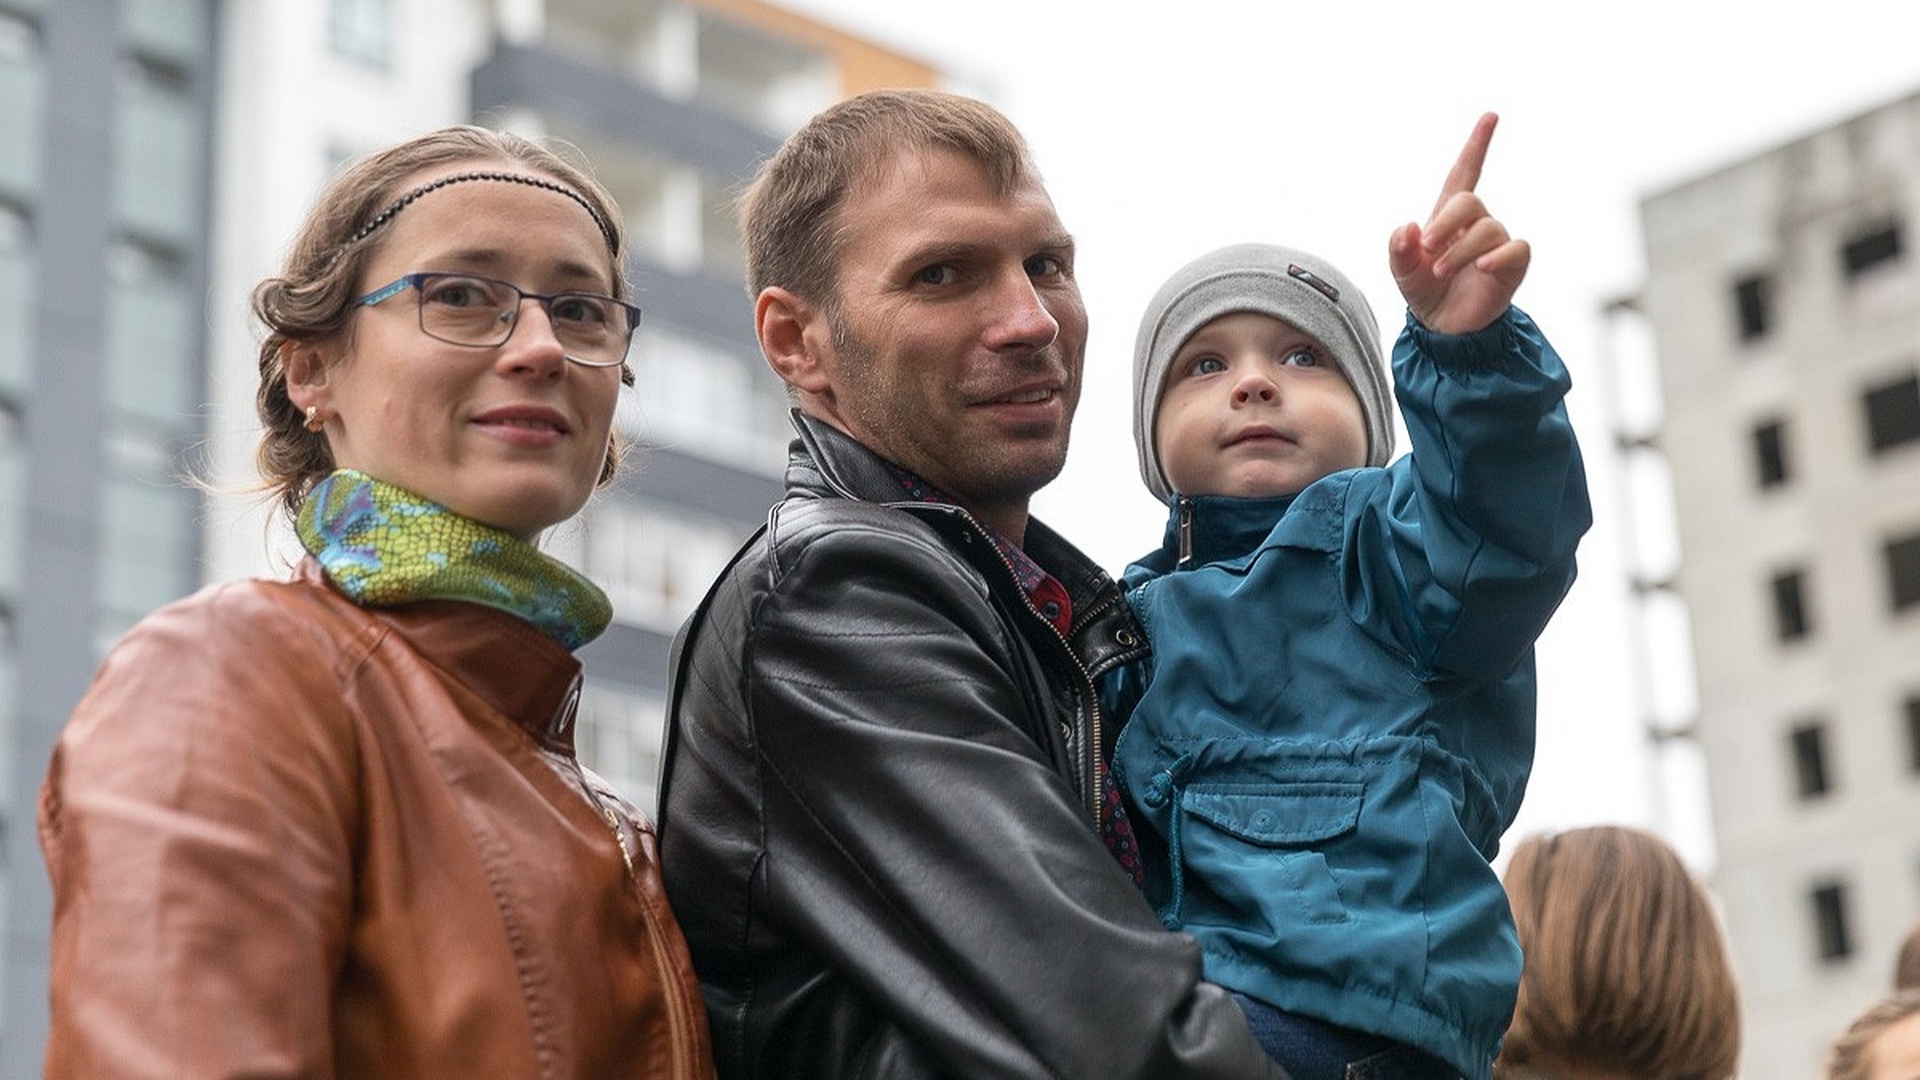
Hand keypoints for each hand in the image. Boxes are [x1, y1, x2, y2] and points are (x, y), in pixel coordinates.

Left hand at [1388, 112, 1530, 334]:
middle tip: (1427, 247)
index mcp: (1448, 216)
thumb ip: (1398, 249)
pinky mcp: (1513, 264)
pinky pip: (1515, 249)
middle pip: (1469, 202)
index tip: (1491, 117)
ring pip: (1487, 229)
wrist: (1444, 327)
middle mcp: (1475, 224)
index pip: (1465, 173)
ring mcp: (1496, 243)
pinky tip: (1482, 268)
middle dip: (1445, 222)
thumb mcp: (1402, 270)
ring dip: (1460, 250)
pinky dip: (1498, 256)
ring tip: (1440, 271)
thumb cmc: (1425, 291)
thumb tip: (1408, 228)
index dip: (1477, 145)